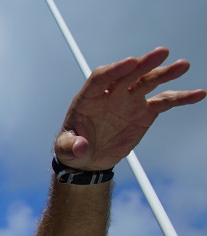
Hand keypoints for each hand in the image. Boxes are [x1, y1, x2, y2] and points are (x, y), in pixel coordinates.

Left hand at [55, 46, 205, 170]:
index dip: (115, 70)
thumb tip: (81, 146)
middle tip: (161, 53)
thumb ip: (71, 146)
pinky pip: (165, 101)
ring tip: (182, 65)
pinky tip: (198, 94)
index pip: (101, 78)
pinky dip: (181, 97)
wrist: (89, 158)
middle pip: (128, 74)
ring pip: (148, 83)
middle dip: (143, 64)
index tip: (130, 62)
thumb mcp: (65, 149)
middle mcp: (111, 94)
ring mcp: (130, 100)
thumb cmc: (73, 148)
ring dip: (165, 74)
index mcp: (89, 98)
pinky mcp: (145, 111)